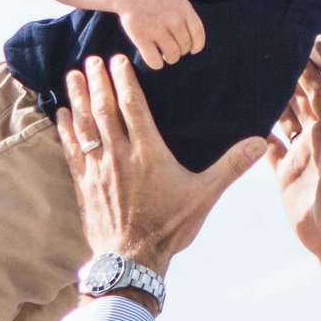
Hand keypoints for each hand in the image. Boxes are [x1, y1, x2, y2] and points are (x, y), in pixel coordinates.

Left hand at [56, 53, 264, 286]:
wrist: (133, 260)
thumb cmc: (170, 227)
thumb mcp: (205, 195)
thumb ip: (231, 166)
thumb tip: (259, 143)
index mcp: (148, 152)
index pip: (133, 106)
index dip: (123, 80)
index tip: (116, 59)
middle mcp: (119, 155)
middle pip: (104, 109)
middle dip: (97, 81)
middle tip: (90, 59)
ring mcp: (99, 169)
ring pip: (85, 125)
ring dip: (78, 98)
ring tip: (72, 75)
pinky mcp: (85, 185)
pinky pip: (72, 149)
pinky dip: (66, 129)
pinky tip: (61, 114)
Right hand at [117, 0, 205, 68]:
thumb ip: (186, 13)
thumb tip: (195, 35)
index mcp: (183, 9)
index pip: (198, 35)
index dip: (197, 46)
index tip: (192, 50)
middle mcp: (173, 19)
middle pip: (185, 47)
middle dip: (180, 51)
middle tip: (172, 48)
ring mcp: (156, 28)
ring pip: (172, 56)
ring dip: (170, 58)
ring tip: (165, 55)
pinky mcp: (141, 37)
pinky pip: (155, 61)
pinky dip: (157, 64)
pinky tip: (155, 59)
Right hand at [268, 67, 320, 320]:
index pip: (318, 93)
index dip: (309, 70)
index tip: (296, 45)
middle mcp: (313, 139)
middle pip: (297, 101)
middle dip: (285, 78)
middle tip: (264, 55)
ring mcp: (298, 154)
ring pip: (281, 119)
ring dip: (269, 100)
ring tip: (248, 79)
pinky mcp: (284, 172)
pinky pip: (268, 147)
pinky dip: (255, 132)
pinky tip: (239, 118)